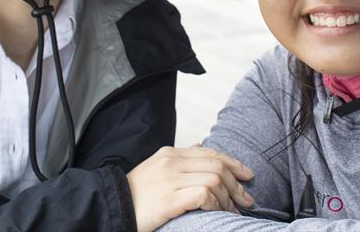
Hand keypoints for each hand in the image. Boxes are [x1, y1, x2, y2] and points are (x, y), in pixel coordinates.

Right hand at [126, 145, 254, 231]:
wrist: (112, 208)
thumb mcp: (156, 167)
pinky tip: (217, 214)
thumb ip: (180, 157)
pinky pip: (204, 194)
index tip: (247, 175)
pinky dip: (216, 204)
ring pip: (214, 180)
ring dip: (227, 198)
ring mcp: (170, 179)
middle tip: (246, 200)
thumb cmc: (136, 194)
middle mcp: (172, 161)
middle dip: (236, 184)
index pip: (210, 152)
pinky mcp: (169, 198)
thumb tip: (201, 145)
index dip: (233, 163)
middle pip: (217, 165)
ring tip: (230, 213)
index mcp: (170, 153)